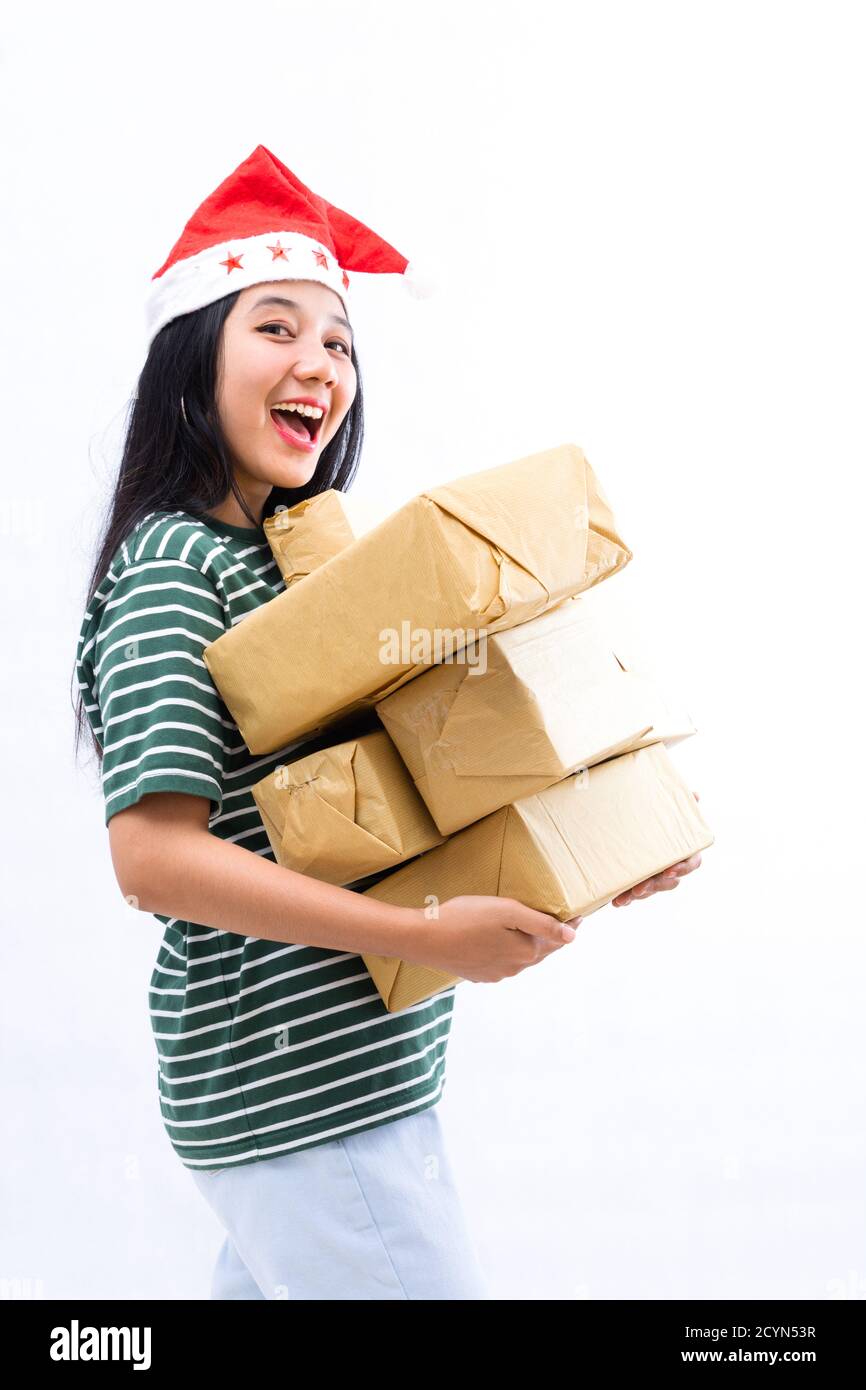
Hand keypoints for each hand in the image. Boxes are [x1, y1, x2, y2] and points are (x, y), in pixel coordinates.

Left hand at [611, 791, 702, 906]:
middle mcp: (673, 865)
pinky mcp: (642, 880)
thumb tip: (696, 795)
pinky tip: (617, 902)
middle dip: (654, 886)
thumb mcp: (668, 806)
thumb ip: (682, 803)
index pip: (691, 863)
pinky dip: (627, 898)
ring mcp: (657, 875)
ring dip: (639, 895)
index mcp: (685, 849)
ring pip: (652, 890)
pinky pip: (637, 893)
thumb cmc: (659, 814)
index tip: (668, 870)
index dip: (682, 869)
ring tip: (622, 897)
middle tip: (640, 888)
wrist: (636, 819)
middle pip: (670, 882)